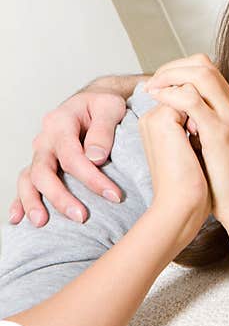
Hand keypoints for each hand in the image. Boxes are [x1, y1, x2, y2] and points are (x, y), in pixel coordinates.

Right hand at [8, 89, 126, 226]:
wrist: (95, 102)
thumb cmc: (104, 105)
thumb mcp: (111, 107)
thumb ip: (104, 130)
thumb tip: (96, 158)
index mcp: (60, 122)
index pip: (72, 156)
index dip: (92, 178)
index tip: (114, 195)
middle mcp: (45, 139)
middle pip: (44, 171)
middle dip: (61, 196)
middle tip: (81, 217)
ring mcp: (41, 152)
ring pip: (29, 179)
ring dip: (33, 202)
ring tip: (41, 223)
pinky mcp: (41, 163)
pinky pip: (25, 182)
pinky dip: (20, 200)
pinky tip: (18, 219)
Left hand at [145, 54, 228, 225]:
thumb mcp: (223, 143)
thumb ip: (208, 123)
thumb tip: (183, 116)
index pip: (208, 69)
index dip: (180, 70)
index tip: (161, 84)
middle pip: (204, 64)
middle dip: (172, 67)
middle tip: (153, 83)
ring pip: (200, 74)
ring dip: (170, 76)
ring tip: (153, 89)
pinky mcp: (219, 131)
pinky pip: (191, 99)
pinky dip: (170, 94)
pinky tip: (158, 101)